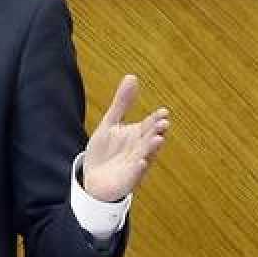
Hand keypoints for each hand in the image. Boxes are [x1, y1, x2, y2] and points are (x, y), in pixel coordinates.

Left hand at [82, 74, 169, 202]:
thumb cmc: (106, 151)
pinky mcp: (127, 180)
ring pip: (145, 155)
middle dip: (156, 132)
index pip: (149, 125)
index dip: (155, 119)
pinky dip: (138, 169)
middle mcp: (139, 150)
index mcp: (137, 136)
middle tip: (164, 124)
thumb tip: (132, 77)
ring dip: (151, 148)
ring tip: (158, 139)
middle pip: (149, 139)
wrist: (94, 178)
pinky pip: (134, 175)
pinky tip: (140, 162)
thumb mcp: (110, 124)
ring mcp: (134, 165)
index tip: (163, 112)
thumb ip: (122, 103)